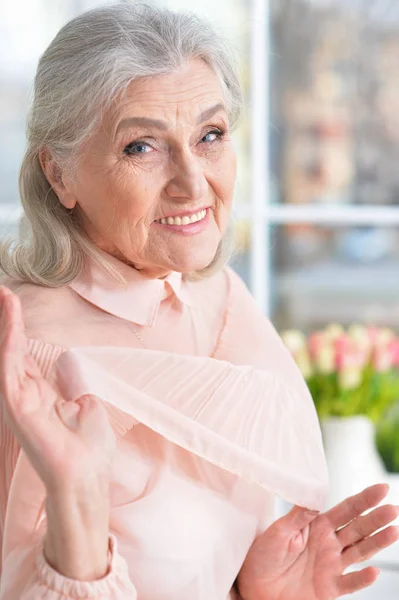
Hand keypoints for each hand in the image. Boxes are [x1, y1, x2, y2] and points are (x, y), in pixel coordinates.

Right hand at [0, 285, 115, 494]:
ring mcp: (19, 399)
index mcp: (43, 393)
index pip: (27, 354)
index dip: (21, 330)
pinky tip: (11, 326)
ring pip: (9, 354)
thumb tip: (71, 363)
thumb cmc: (89, 447)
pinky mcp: (16, 406)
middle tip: (3, 292)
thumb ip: (74, 380)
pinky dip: (10, 345)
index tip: (16, 305)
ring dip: (7, 325)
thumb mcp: (87, 403)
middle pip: (14, 349)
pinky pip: (10, 370)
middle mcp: (27, 393)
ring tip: (5, 297)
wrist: (86, 474)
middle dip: (9, 321)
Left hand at [237, 484, 398, 599]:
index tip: (381, 488)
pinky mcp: (329, 588)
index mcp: (317, 526)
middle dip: (376, 518)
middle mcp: (329, 544)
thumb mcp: (277, 531)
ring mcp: (331, 566)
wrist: (254, 586)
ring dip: (377, 542)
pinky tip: (373, 572)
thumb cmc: (262, 556)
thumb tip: (313, 500)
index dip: (364, 499)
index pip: (345, 510)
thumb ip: (297, 516)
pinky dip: (362, 579)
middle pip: (358, 528)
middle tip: (393, 508)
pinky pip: (349, 584)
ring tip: (394, 531)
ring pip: (360, 552)